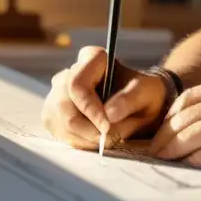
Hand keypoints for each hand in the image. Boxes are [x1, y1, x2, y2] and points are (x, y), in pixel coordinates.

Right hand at [40, 46, 167, 149]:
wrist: (138, 106)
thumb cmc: (143, 94)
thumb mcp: (147, 93)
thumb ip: (130, 100)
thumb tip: (109, 115)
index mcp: (91, 58)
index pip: (77, 84)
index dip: (89, 108)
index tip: (107, 127)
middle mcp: (69, 73)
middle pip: (63, 105)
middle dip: (86, 129)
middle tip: (108, 140)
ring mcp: (57, 93)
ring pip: (59, 121)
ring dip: (83, 138)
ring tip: (107, 139)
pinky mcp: (54, 113)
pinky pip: (59, 132)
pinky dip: (78, 142)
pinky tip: (96, 139)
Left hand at [148, 71, 200, 176]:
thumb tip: (192, 127)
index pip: (191, 96)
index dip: (170, 116)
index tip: (162, 133)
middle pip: (188, 114)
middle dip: (165, 135)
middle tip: (155, 151)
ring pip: (194, 132)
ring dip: (174, 149)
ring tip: (164, 160)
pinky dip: (193, 160)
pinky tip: (187, 166)